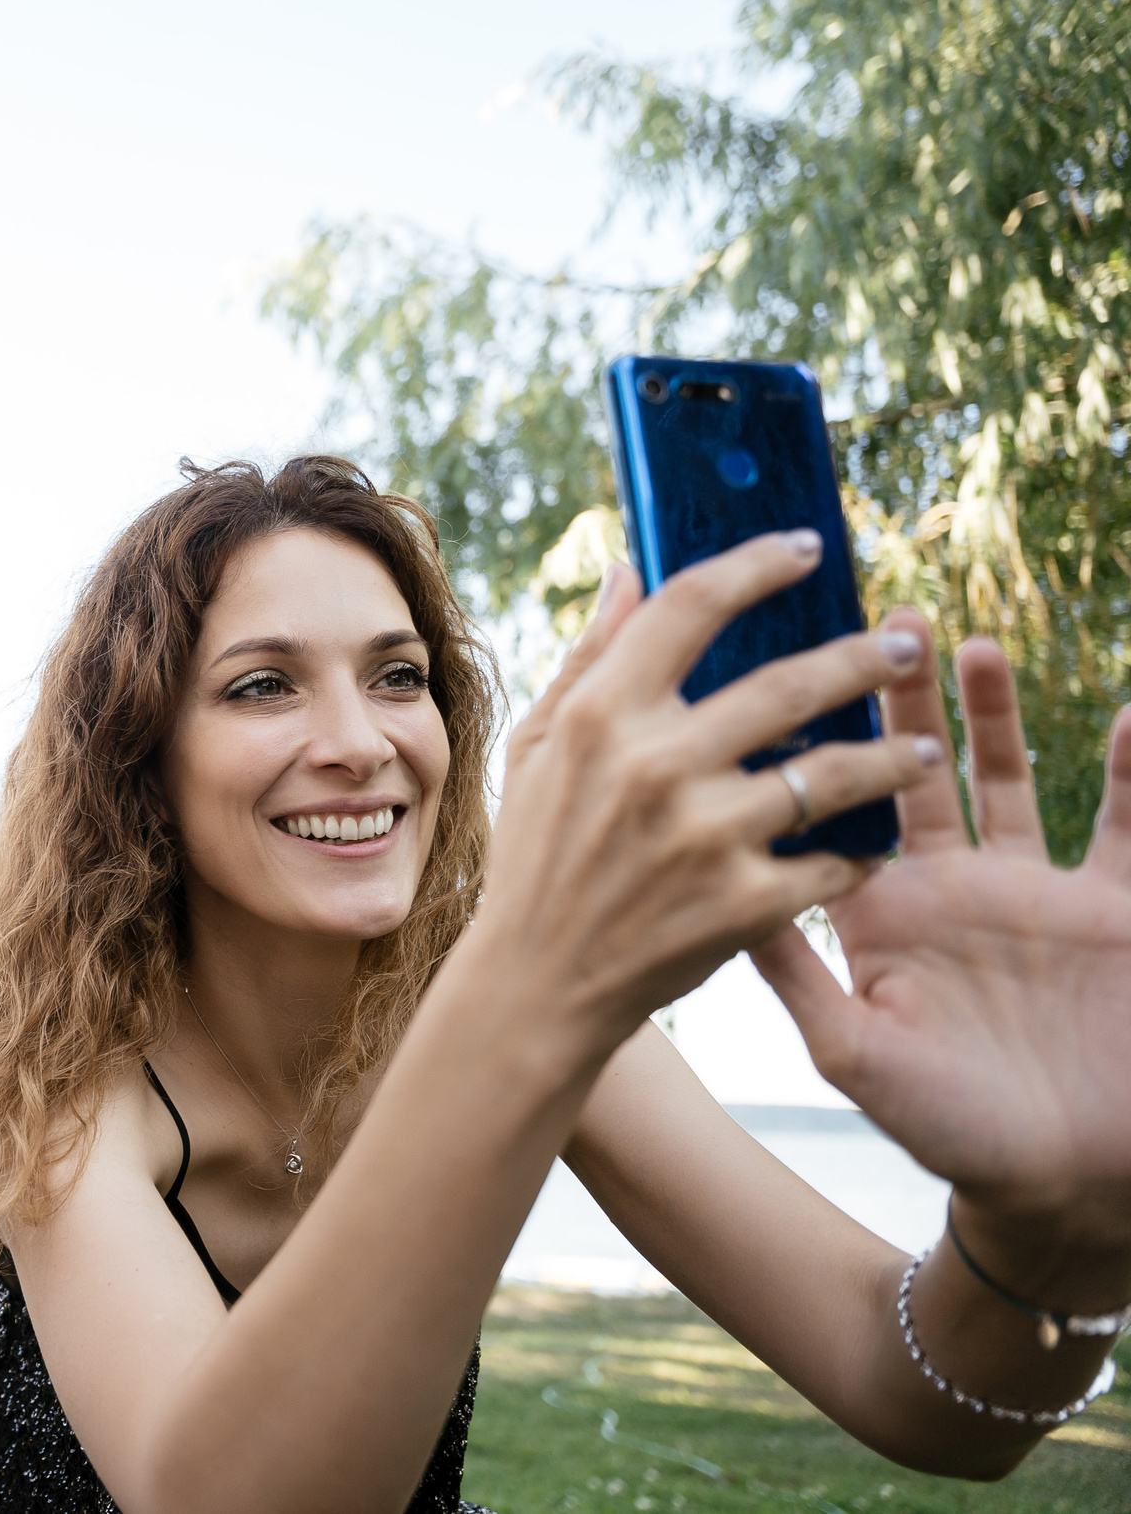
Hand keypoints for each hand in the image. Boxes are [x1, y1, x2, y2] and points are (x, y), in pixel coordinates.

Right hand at [473, 538, 938, 1050]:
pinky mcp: (742, 903)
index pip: (691, 607)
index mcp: (600, 716)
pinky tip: (873, 847)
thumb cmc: (538, 855)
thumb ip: (590, 658)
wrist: (538, 983)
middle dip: (865, 659)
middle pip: (791, 683)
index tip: (805, 547)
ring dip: (893, 755)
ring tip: (921, 751)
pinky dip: (858, 855)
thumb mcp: (538, 748)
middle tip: (905, 651)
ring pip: (834, 772)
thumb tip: (632, 571)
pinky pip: (831, 863)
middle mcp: (655, 767)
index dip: (755, 565)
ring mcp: (704, 837)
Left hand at [754, 615, 1130, 1263]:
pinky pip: (1128, 821)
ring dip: (992, 711)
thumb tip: (714, 897)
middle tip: (883, 618)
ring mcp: (1033, 890)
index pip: (835, 808)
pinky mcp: (1117, 906)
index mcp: (879, 912)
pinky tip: (1129, 710)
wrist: (1064, 1184)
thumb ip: (792, 973)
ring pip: (1008, 776)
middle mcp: (949, 887)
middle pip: (915, 768)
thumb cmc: (949, 1130)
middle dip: (899, 696)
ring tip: (970, 644)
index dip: (814, 743)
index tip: (787, 663)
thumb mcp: (853, 1052)